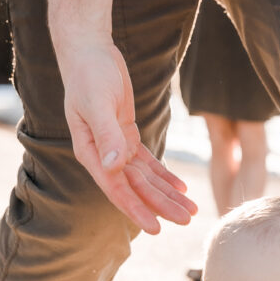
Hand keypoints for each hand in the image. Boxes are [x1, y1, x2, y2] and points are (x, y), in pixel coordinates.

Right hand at [48, 0, 196, 233]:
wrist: (88, 51)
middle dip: (162, 206)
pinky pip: (148, 164)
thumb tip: (115, 166)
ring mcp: (115, 148)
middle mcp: (103, 157)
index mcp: (92, 153)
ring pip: (145, 180)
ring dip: (168, 195)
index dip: (137, 210)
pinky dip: (165, 176)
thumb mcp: (99, 102)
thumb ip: (107, 135)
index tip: (156, 229)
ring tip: (191, 211)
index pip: (117, 190)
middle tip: (187, 221)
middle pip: (136, 189)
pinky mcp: (126, 137)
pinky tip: (182, 188)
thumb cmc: (89, 74)